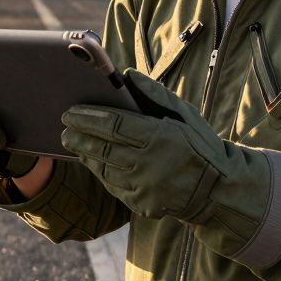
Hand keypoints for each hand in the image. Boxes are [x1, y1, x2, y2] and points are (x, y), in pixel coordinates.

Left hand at [61, 69, 231, 221]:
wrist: (218, 190)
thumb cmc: (199, 145)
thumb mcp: (184, 114)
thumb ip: (154, 94)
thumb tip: (126, 75)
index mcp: (160, 136)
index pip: (114, 125)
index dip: (88, 118)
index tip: (70, 112)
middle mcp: (149, 164)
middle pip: (102, 147)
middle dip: (78, 136)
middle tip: (63, 128)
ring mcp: (145, 188)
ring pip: (104, 169)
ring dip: (85, 154)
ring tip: (73, 143)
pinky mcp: (142, 206)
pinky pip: (113, 187)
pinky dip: (100, 172)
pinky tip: (93, 161)